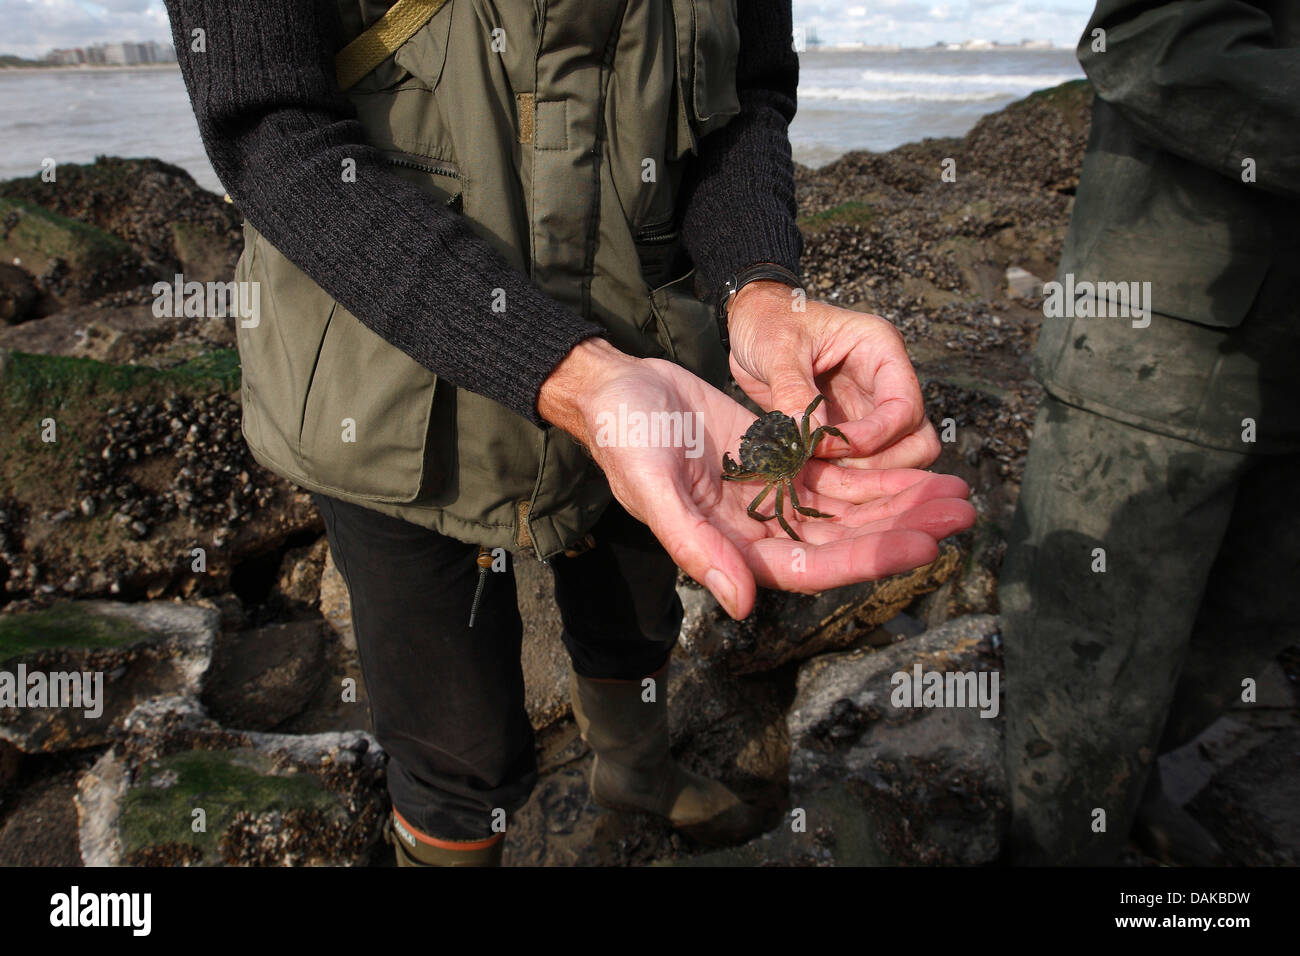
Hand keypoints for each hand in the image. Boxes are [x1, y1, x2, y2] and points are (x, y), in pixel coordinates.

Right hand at [539, 339, 974, 618]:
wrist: (616, 388)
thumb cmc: (623, 438)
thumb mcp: (653, 489)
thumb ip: (696, 547)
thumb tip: (742, 605)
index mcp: (733, 549)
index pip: (815, 562)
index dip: (870, 556)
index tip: (924, 543)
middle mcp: (762, 530)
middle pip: (847, 537)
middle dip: (904, 526)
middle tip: (964, 512)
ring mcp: (775, 495)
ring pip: (850, 506)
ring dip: (903, 501)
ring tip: (958, 492)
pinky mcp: (780, 459)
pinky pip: (837, 472)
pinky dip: (878, 471)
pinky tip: (918, 468)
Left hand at [726, 280, 940, 469]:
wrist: (750, 327)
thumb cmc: (768, 323)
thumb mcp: (777, 347)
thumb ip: (794, 390)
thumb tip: (812, 438)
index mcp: (880, 350)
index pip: (904, 406)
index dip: (873, 436)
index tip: (828, 447)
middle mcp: (884, 382)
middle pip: (917, 439)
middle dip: (878, 463)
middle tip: (829, 468)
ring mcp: (870, 408)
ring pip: (898, 457)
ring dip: (862, 474)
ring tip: (815, 470)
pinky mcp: (849, 428)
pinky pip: (861, 464)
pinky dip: (841, 475)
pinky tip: (808, 472)